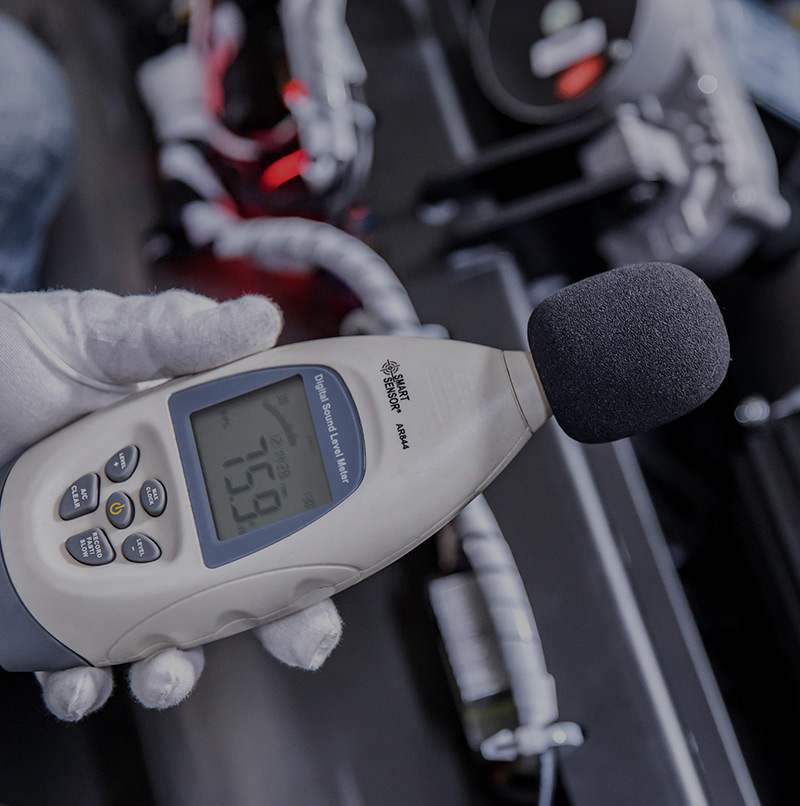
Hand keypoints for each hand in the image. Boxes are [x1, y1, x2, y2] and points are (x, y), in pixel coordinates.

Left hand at [0, 289, 342, 719]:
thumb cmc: (5, 356)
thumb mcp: (95, 337)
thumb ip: (173, 334)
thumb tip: (262, 321)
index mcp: (183, 456)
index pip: (264, 500)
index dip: (307, 540)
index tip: (330, 572)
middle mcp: (154, 515)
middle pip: (230, 582)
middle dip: (275, 624)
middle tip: (300, 642)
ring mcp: (101, 562)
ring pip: (161, 635)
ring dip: (178, 670)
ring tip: (167, 670)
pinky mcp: (43, 601)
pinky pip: (72, 658)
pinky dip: (82, 685)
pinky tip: (80, 681)